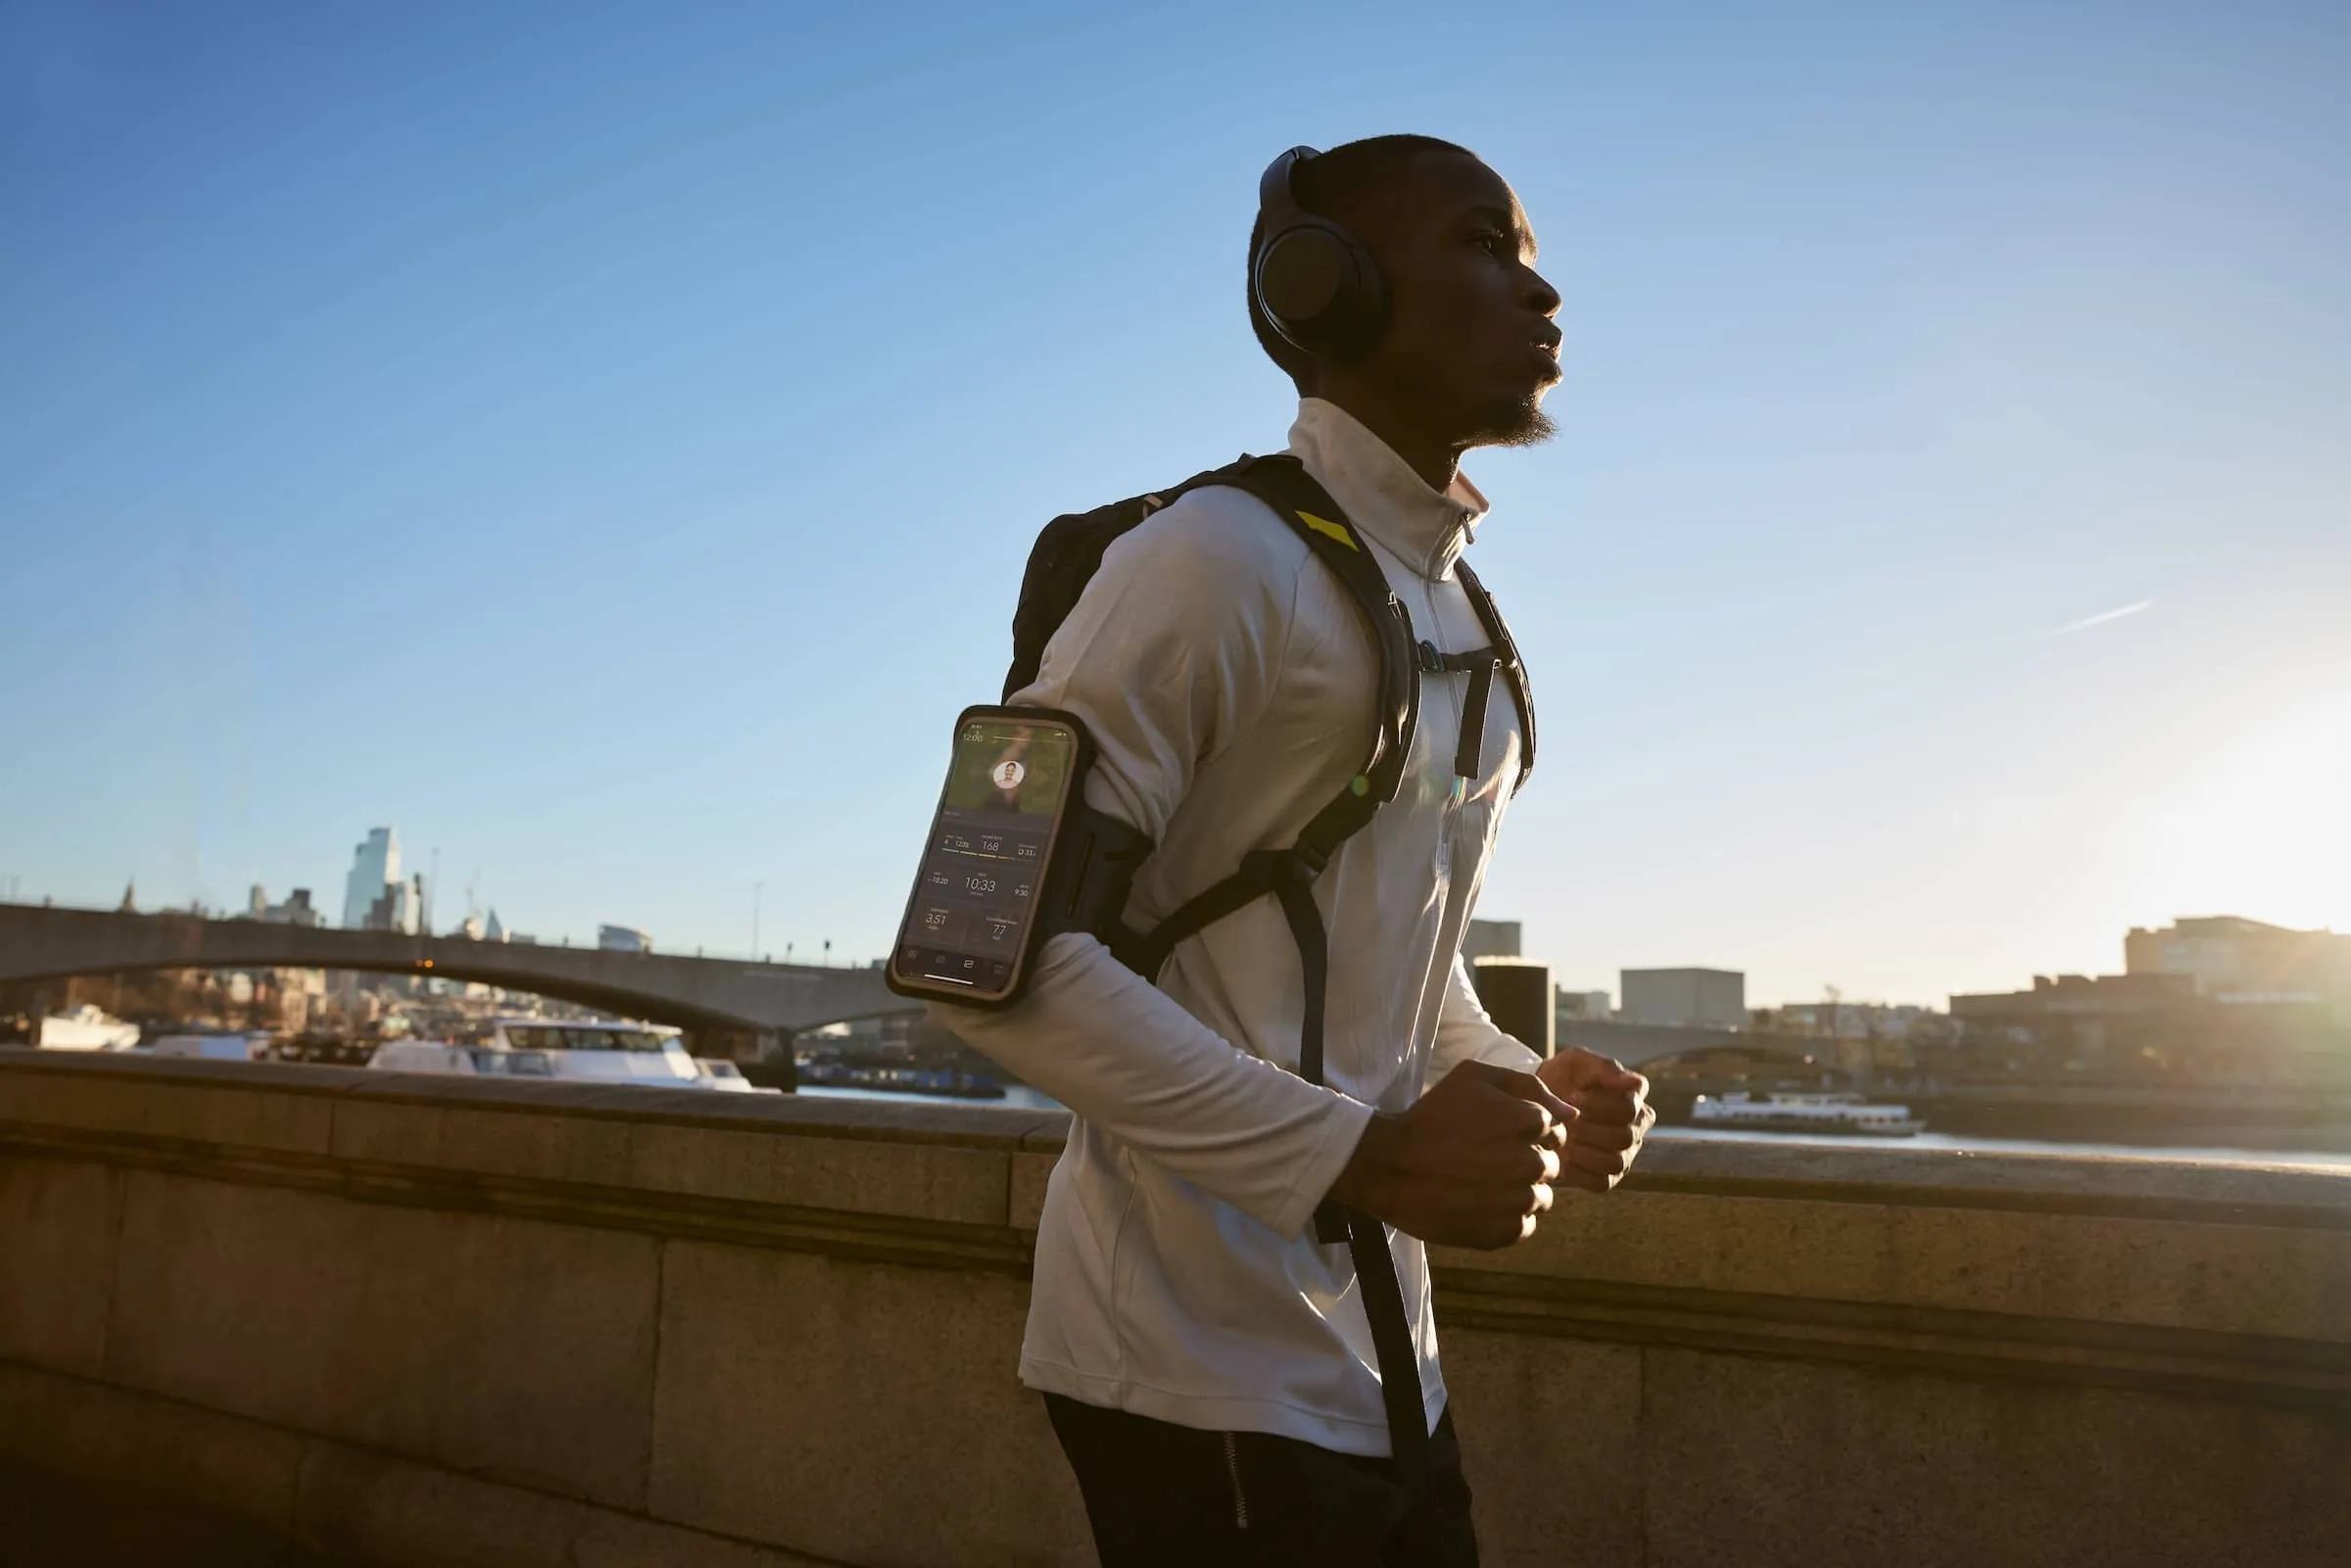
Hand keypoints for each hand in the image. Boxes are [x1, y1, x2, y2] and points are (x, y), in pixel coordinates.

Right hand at [1326, 1061, 1575, 1249]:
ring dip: (1519, 1191)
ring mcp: (1518, 1201)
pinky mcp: (1504, 1232)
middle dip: (1526, 1161)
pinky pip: (1524, 1226)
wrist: (1389, 1166)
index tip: (1496, 1135)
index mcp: (1528, 1122)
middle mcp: (1530, 1162)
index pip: (1554, 1130)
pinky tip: (1479, 1204)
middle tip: (1487, 1160)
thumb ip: (1529, 1086)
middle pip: (1551, 1165)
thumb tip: (1573, 1113)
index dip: (1526, 1132)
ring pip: (1541, 1197)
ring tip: (1482, 1184)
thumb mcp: (1473, 1078)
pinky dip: (1506, 1218)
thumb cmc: (1431, 1117)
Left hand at [1534, 1049, 1653, 1192]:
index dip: (1597, 1105)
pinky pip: (1601, 1183)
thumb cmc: (1562, 1077)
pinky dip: (1579, 1171)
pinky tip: (1563, 1156)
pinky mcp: (1608, 1176)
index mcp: (1635, 1098)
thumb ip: (1605, 1067)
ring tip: (1563, 1136)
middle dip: (1587, 1128)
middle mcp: (1636, 1128)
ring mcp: (1624, 1154)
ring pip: (1616, 1162)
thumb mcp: (1578, 1062)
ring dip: (1583, 1150)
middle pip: (1624, 1137)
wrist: (1539, 1102)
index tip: (1571, 1096)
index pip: (1628, 1109)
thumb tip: (1634, 1082)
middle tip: (1563, 1120)